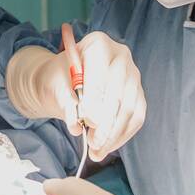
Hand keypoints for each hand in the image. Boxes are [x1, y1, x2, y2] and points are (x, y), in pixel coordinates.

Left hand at [5, 31, 145, 161]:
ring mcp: (133, 74)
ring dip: (114, 134)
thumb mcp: (56, 86)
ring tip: (96, 150)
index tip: (89, 120)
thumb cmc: (60, 79)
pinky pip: (136, 117)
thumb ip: (66, 103)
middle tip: (92, 143)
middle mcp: (121, 56)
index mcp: (98, 44)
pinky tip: (108, 147)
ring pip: (130, 109)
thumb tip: (76, 125)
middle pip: (119, 93)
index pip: (100, 72)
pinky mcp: (138, 93)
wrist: (67, 79)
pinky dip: (122, 135)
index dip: (96, 98)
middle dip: (105, 123)